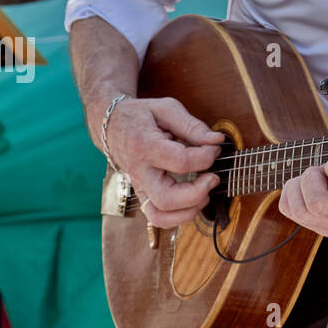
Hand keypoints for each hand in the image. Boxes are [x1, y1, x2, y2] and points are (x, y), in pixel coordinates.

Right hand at [105, 97, 224, 227]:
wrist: (111, 125)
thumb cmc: (141, 116)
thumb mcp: (165, 109)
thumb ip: (192, 126)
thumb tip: (216, 141)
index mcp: (144, 145)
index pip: (180, 161)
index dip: (205, 157)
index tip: (214, 149)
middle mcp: (139, 171)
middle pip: (168, 198)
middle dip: (198, 193)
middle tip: (212, 177)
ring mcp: (139, 187)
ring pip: (161, 216)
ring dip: (189, 211)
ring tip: (204, 192)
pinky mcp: (143, 196)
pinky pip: (159, 218)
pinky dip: (179, 217)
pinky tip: (193, 201)